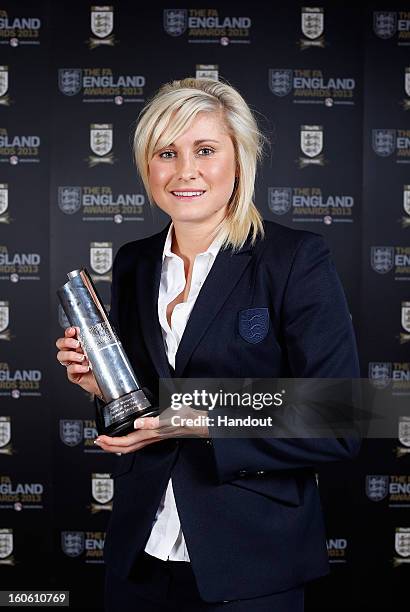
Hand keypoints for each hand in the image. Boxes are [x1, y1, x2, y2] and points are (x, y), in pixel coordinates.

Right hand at [55, 327, 101, 396]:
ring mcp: (72, 364)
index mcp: (78, 346)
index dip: (68, 332)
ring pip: (61, 356)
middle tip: (77, 344)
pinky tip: (85, 368)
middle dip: (67, 342)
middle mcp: (73, 353)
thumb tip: (98, 332)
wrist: (106, 381)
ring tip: (82, 357)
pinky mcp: (73, 375)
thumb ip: (97, 342)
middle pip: (60, 344)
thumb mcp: (101, 351)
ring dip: (71, 355)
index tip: (73, 330)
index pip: (68, 336)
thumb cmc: (104, 365)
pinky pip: (69, 370)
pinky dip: (77, 367)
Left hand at [94, 405, 209, 453]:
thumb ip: (154, 421)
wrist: (199, 423)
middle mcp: (150, 438)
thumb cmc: (187, 419)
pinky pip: (138, 442)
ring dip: (116, 445)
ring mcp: (153, 438)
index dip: (111, 442)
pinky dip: (127, 442)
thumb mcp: (170, 416)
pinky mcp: (156, 434)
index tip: (100, 438)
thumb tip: (138, 423)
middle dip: (109, 446)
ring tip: (106, 441)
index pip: (126, 442)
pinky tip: (125, 438)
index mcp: (150, 433)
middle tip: (97, 441)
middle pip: (125, 448)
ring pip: (130, 446)